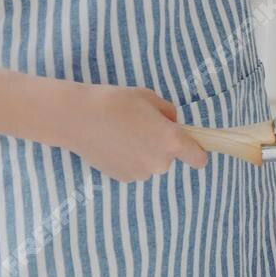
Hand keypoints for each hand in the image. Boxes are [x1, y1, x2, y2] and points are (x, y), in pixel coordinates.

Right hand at [53, 83, 207, 182]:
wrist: (77, 118)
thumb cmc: (115, 102)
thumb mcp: (151, 98)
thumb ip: (169, 114)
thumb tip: (173, 125)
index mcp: (171, 141)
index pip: (199, 158)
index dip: (197, 152)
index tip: (192, 147)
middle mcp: (159, 162)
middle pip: (171, 157)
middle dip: (162, 144)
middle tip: (141, 126)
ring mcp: (140, 173)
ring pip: (151, 163)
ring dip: (144, 152)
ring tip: (123, 133)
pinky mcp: (123, 178)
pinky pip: (135, 168)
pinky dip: (129, 158)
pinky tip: (114, 143)